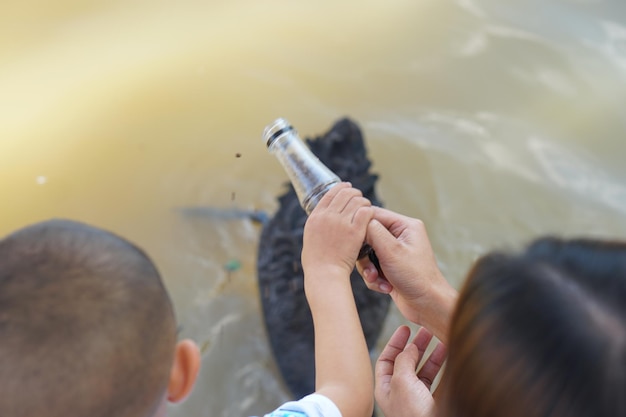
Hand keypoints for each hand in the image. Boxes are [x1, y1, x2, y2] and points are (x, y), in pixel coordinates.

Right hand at [302, 182, 373, 280]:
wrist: (324, 275)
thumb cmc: (317, 264)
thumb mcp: (310, 238)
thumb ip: (318, 225)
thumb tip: (322, 219)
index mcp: (315, 216)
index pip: (329, 193)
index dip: (340, 188)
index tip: (347, 187)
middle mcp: (327, 216)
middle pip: (344, 193)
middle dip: (354, 193)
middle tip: (359, 197)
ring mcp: (341, 222)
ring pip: (357, 200)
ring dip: (364, 202)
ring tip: (367, 207)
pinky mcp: (354, 231)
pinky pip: (365, 212)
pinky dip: (370, 211)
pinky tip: (371, 217)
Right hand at [356, 207, 456, 341]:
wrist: (428, 306)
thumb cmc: (416, 277)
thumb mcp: (391, 251)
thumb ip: (373, 231)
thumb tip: (358, 220)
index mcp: (405, 225)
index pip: (374, 214)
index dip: (360, 225)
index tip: (350, 237)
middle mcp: (400, 236)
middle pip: (367, 235)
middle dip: (365, 255)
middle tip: (369, 267)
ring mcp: (395, 252)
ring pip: (367, 254)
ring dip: (369, 269)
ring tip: (377, 279)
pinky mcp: (390, 267)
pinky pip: (371, 267)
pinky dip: (375, 279)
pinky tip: (385, 287)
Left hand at [376, 326, 446, 416]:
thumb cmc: (413, 412)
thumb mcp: (402, 381)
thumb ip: (404, 360)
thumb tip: (409, 346)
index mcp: (385, 387)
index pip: (386, 359)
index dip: (395, 342)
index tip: (407, 328)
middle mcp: (399, 392)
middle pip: (405, 362)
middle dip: (415, 345)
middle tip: (426, 330)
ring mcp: (416, 398)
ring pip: (423, 370)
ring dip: (431, 353)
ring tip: (440, 338)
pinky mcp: (432, 403)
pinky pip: (437, 380)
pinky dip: (442, 366)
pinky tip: (448, 355)